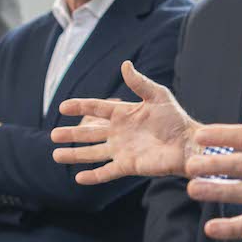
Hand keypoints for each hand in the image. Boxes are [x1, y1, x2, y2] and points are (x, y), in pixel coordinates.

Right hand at [50, 61, 198, 183]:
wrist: (188, 143)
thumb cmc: (175, 118)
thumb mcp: (157, 95)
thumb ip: (139, 82)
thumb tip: (124, 64)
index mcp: (123, 113)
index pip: (96, 108)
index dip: (79, 106)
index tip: (63, 107)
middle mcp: (119, 132)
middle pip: (89, 133)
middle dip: (71, 133)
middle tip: (53, 135)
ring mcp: (121, 150)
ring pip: (92, 153)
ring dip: (74, 154)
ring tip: (56, 154)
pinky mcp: (128, 166)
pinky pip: (106, 172)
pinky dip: (93, 176)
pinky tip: (78, 177)